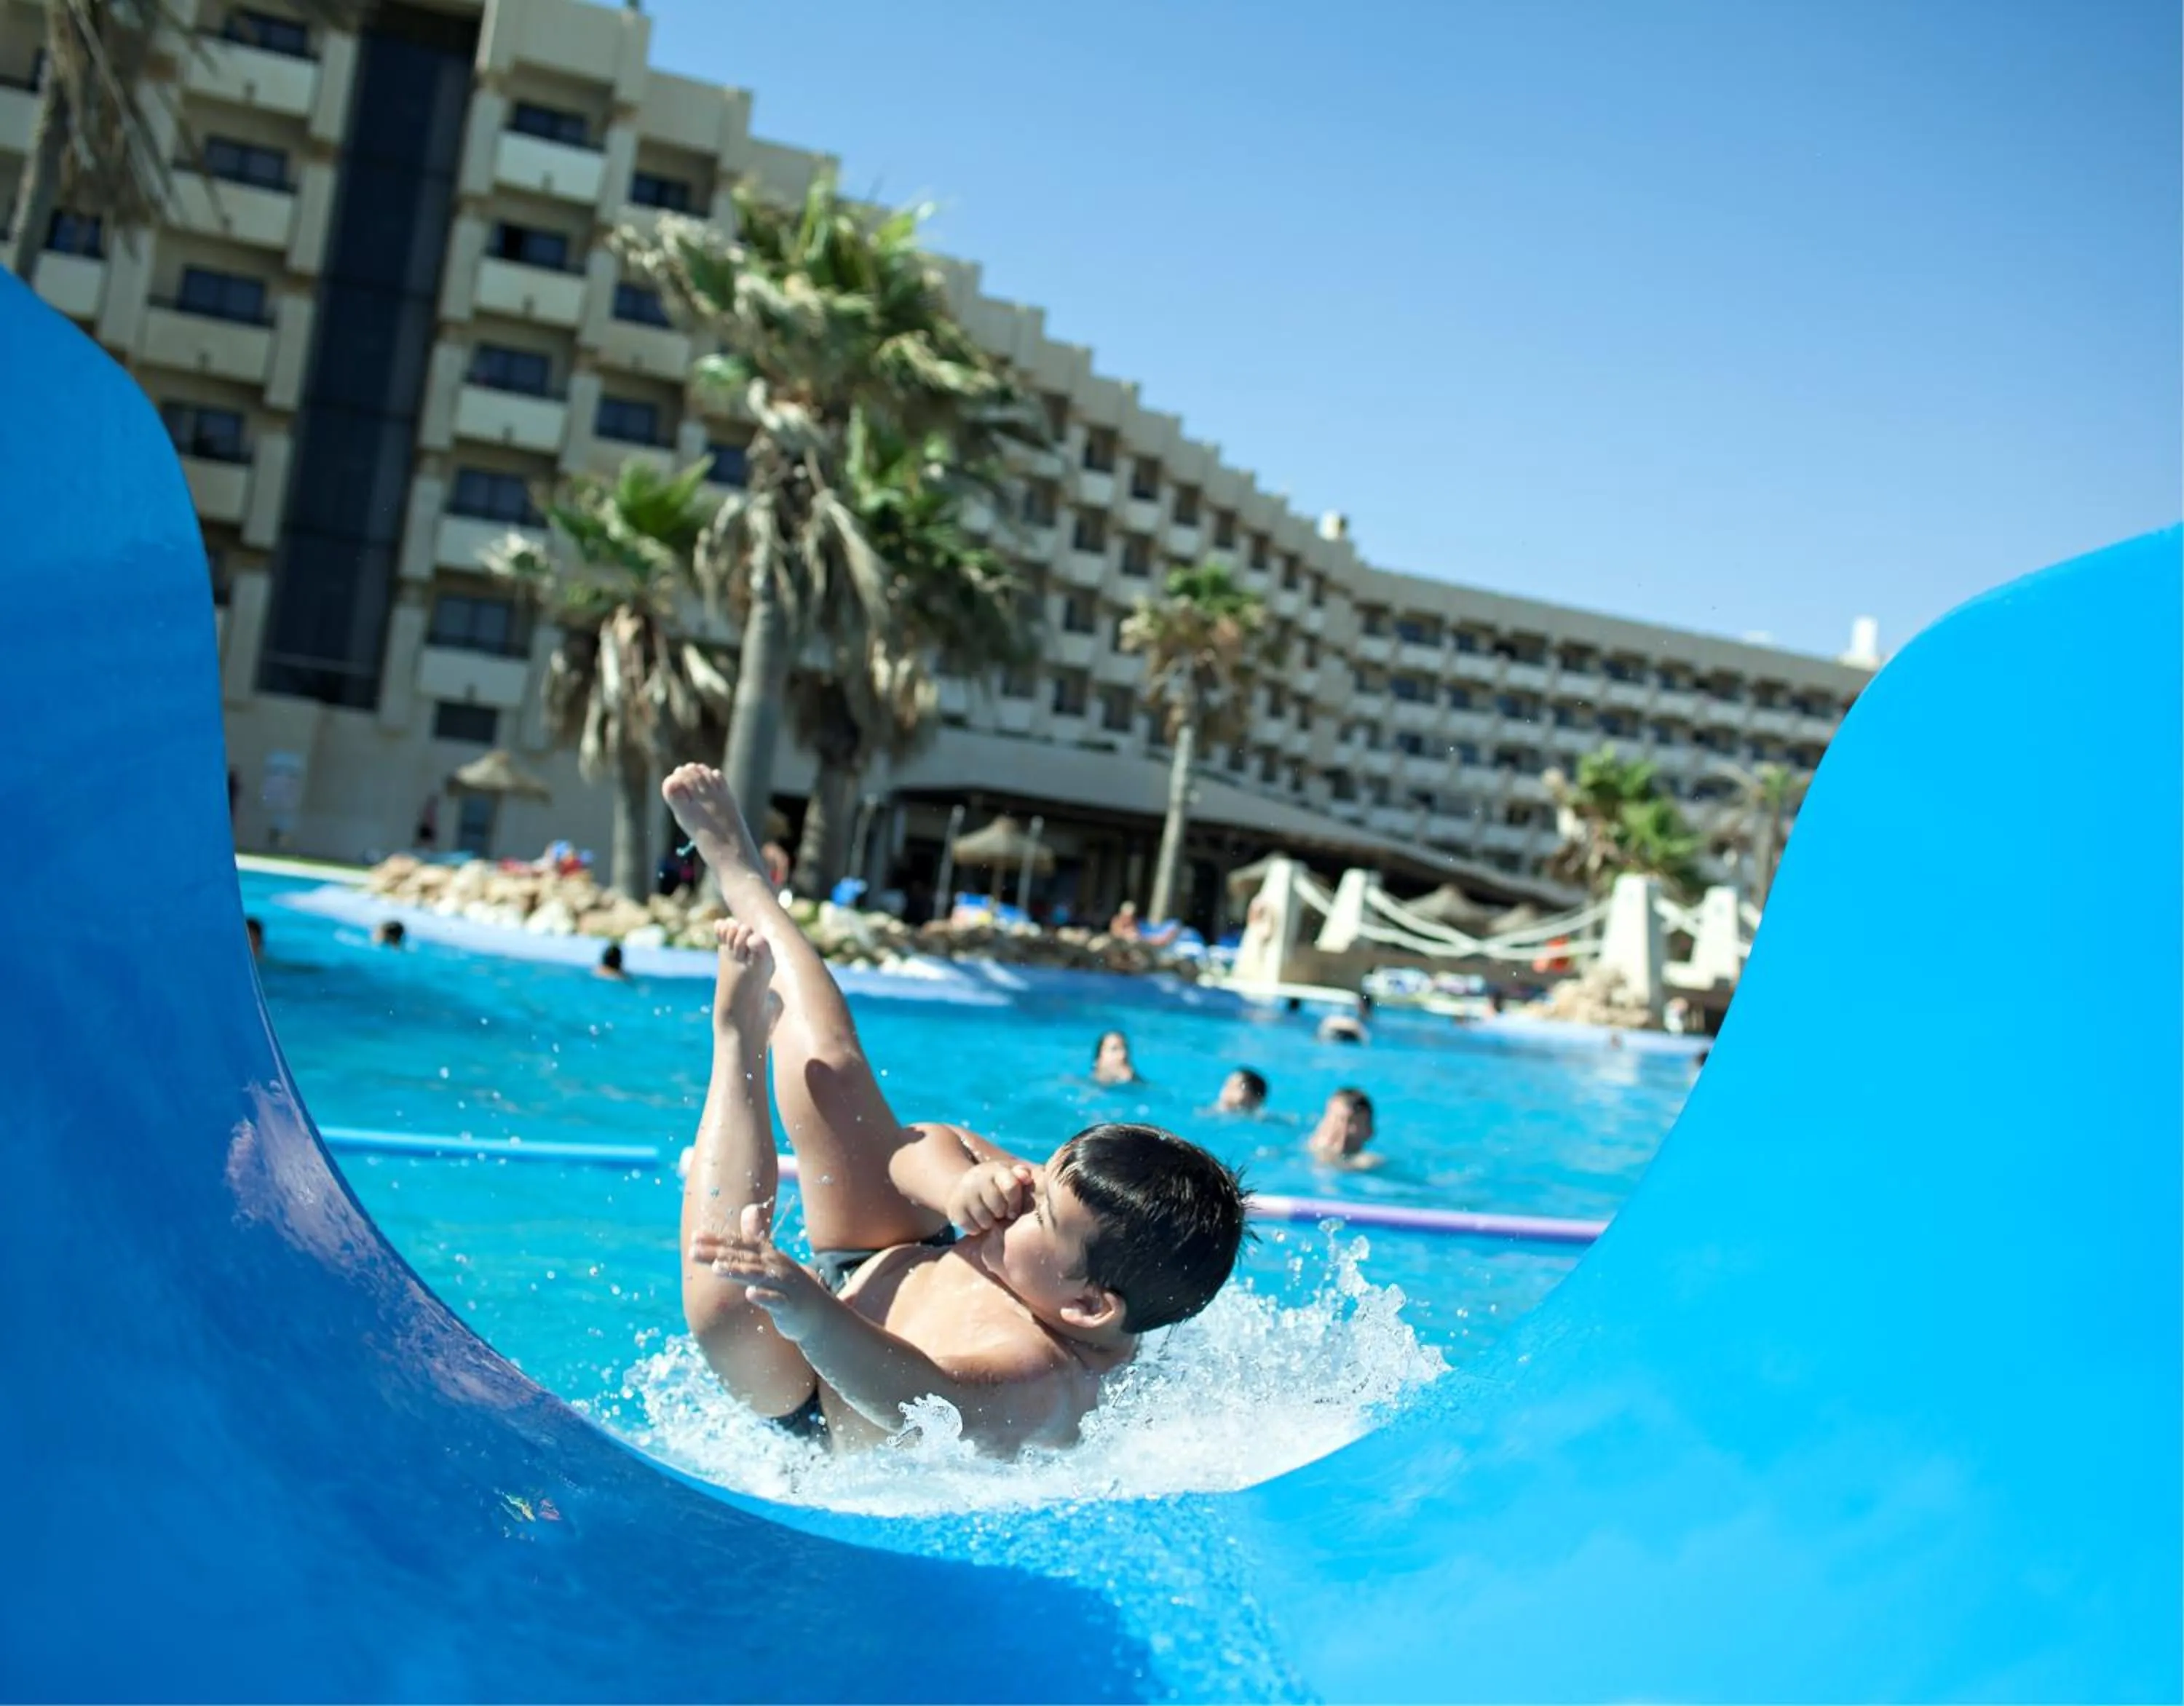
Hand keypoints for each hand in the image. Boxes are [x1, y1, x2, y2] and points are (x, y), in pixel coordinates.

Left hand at [691, 1204, 833, 1340]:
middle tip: (692, 1252)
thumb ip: (757, 1236)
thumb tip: (749, 1208)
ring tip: (716, 1268)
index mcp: (768, 1255)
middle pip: (743, 1257)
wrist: (818, 1313)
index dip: (717, 1241)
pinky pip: (777, 1300)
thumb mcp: (773, 1259)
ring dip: (737, 1271)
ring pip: (758, 1276)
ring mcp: (783, 1285)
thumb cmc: (790, 1285)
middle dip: (718, 1254)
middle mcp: (775, 1266)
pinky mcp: (790, 1305)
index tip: (694, 1237)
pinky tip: (750, 1294)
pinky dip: (764, 1296)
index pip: (739, 1245)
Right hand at [946, 1159, 1035, 1233]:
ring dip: (989, 1223)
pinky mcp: (954, 1209)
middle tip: (999, 1212)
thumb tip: (1027, 1177)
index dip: (1015, 1203)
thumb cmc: (995, 1184)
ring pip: (985, 1221)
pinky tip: (977, 1220)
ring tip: (989, 1216)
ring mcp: (965, 1194)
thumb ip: (1022, 1174)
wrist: (961, 1188)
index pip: (1011, 1187)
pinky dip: (977, 1229)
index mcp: (996, 1171)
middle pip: (998, 1208)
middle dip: (1001, 1213)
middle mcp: (978, 1179)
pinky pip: (972, 1228)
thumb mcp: (1008, 1175)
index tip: (1013, 1211)